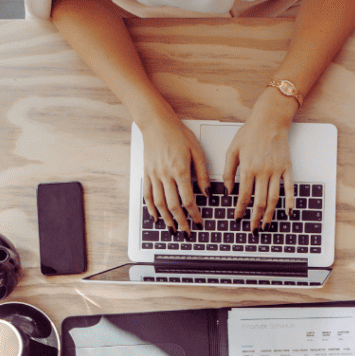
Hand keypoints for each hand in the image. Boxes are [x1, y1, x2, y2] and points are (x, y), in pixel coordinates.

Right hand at [140, 109, 209, 233]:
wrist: (156, 122)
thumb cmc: (178, 134)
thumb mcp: (197, 151)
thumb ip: (203, 174)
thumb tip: (207, 193)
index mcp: (180, 170)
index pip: (188, 200)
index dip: (194, 214)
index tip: (199, 223)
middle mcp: (165, 175)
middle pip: (173, 206)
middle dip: (181, 222)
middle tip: (187, 233)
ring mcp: (154, 175)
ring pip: (160, 203)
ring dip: (167, 219)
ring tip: (173, 229)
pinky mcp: (147, 173)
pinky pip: (148, 195)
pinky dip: (151, 208)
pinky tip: (156, 217)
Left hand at [224, 91, 297, 229]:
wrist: (270, 120)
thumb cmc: (250, 133)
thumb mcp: (232, 149)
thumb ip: (228, 171)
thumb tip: (228, 190)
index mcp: (248, 168)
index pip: (244, 195)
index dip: (240, 210)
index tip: (237, 218)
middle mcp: (263, 172)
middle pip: (259, 201)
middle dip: (255, 218)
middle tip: (252, 229)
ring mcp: (277, 171)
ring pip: (274, 199)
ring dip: (270, 214)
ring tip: (266, 225)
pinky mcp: (287, 169)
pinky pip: (289, 189)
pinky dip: (290, 202)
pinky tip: (288, 213)